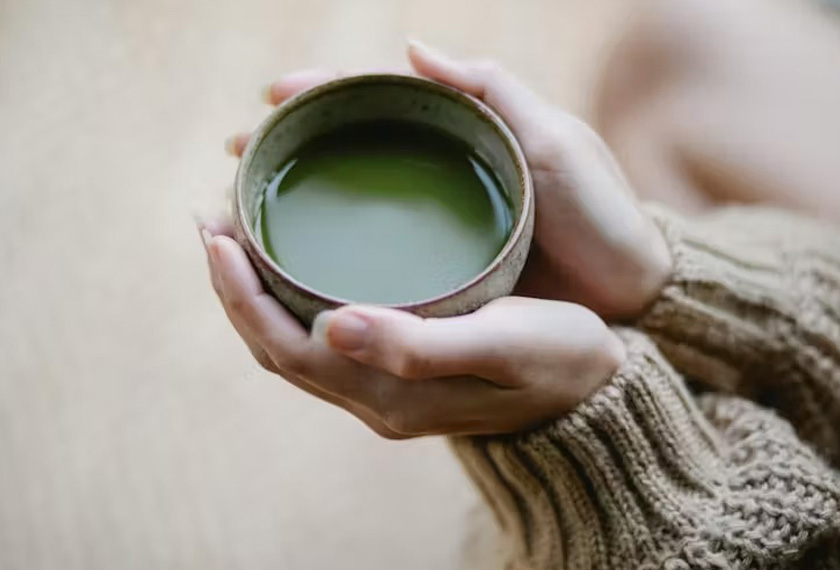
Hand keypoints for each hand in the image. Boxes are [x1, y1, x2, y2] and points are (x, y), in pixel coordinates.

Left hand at [200, 222, 623, 437]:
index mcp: (389, 393)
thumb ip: (417, 344)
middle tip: (213, 220)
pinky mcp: (399, 376)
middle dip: (234, 288)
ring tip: (237, 236)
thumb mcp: (501, 344)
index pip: (284, 347)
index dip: (240, 294)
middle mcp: (375, 399)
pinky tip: (294, 266)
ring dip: (257, 293)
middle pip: (275, 346)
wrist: (595, 393)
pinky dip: (291, 303)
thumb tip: (330, 324)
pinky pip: (321, 342)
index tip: (216, 233)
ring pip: (294, 345)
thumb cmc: (558, 358)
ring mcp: (385, 391)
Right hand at [226, 40, 671, 319]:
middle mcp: (440, 179)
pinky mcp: (440, 278)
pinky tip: (295, 265)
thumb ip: (491, 90)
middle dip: (289, 149)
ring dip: (297, 204)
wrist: (631, 297)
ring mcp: (437, 229)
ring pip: (353, 207)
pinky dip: (331, 257)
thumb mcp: (554, 141)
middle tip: (236, 158)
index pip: (375, 102)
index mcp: (461, 135)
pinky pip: (375, 259)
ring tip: (244, 209)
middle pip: (349, 153)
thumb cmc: (601, 218)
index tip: (268, 98)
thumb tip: (411, 46)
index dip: (319, 95)